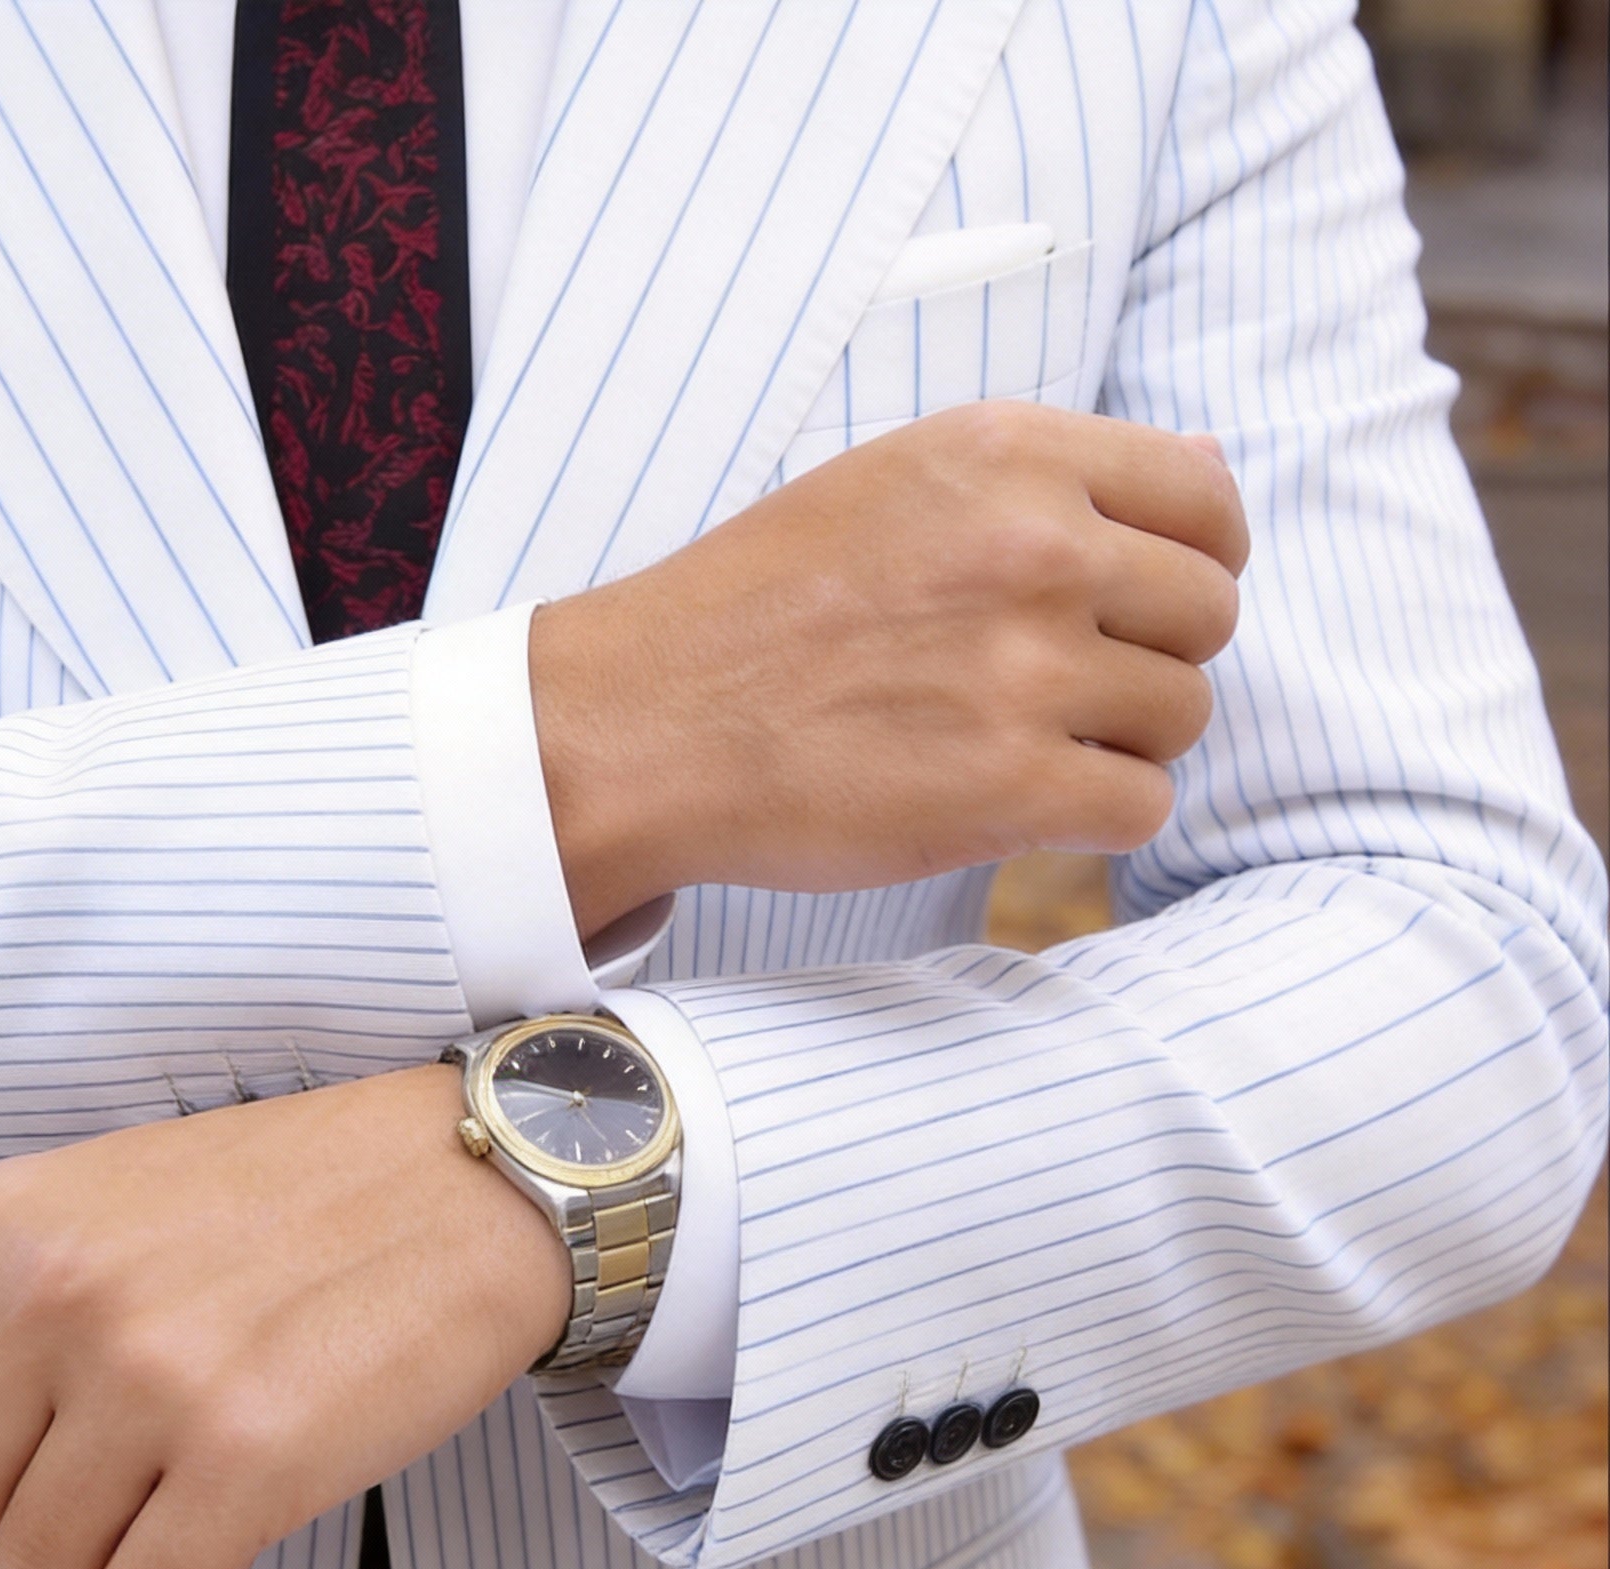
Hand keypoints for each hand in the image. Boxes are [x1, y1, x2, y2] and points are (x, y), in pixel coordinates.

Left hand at [0, 1066, 571, 1568]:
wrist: (478, 1177)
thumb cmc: (318, 1192)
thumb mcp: (122, 1195)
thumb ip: (21, 1299)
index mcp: (8, 1219)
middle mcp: (58, 1291)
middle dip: (9, 1556)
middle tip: (90, 1541)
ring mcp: (150, 1372)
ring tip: (177, 1528)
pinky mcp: (249, 1453)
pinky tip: (232, 1545)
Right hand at [531, 400, 1249, 937]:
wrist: (646, 723)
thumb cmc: (758, 606)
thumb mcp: (897, 481)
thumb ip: (1053, 477)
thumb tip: (1217, 468)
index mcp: (1008, 455)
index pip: (1209, 497)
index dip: (1195, 559)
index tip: (1139, 602)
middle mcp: (1033, 549)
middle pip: (1207, 614)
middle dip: (1151, 656)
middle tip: (1057, 685)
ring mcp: (1025, 672)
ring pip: (1182, 716)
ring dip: (1120, 742)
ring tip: (1020, 744)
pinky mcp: (1010, 788)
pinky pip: (1142, 807)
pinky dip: (1096, 818)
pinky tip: (1020, 803)